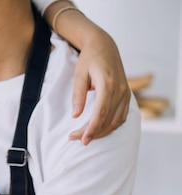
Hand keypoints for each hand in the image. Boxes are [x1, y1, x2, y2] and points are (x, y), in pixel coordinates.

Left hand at [69, 29, 129, 144]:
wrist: (104, 46)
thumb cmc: (89, 59)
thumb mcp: (79, 75)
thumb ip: (78, 95)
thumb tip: (75, 115)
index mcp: (108, 84)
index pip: (101, 113)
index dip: (92, 129)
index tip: (81, 139)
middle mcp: (120, 90)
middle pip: (108, 120)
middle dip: (93, 133)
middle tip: (76, 139)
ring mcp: (126, 93)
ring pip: (116, 121)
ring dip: (102, 132)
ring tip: (85, 136)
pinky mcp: (127, 95)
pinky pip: (122, 116)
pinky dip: (111, 126)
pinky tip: (99, 129)